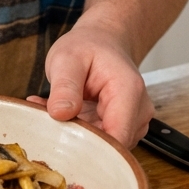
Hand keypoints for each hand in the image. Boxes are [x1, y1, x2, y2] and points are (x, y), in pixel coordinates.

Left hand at [29, 20, 153, 147]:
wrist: (103, 41)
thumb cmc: (87, 46)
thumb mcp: (67, 58)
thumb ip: (65, 86)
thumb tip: (60, 114)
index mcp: (128, 91)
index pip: (117, 138)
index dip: (90, 148)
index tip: (61, 143)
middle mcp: (139, 111)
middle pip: (111, 146)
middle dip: (79, 139)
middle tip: (49, 121)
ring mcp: (134, 122)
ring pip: (106, 147)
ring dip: (78, 134)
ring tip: (58, 110)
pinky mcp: (125, 128)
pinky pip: (103, 141)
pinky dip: (82, 131)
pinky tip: (66, 114)